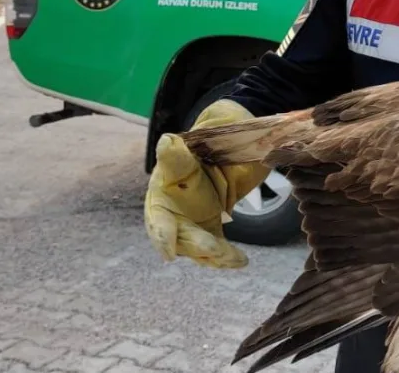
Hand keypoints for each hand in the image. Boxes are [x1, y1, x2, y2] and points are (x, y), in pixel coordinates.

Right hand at [143, 99, 270, 268]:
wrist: (230, 143)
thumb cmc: (210, 137)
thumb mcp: (197, 140)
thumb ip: (181, 148)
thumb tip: (166, 143)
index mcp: (163, 189)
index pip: (158, 217)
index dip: (162, 235)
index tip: (168, 252)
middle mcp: (173, 210)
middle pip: (180, 236)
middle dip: (196, 244)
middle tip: (213, 248)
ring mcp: (191, 222)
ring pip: (199, 248)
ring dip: (215, 255)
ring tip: (235, 258)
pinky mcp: (209, 229)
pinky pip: (216, 249)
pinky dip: (227, 257)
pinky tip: (240, 261)